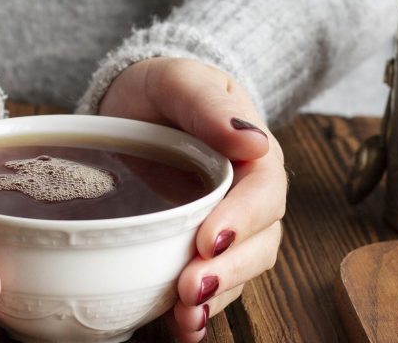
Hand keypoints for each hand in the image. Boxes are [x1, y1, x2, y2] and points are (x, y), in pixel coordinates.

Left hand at [99, 58, 285, 342]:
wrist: (134, 104)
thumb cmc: (163, 88)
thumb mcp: (179, 79)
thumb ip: (208, 106)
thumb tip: (253, 140)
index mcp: (254, 155)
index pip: (263, 192)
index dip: (242, 220)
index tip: (209, 239)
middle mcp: (248, 198)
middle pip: (259, 243)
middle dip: (229, 270)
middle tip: (192, 288)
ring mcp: (225, 228)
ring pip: (239, 271)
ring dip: (217, 298)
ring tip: (186, 316)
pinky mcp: (197, 249)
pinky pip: (212, 285)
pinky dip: (200, 312)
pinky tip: (184, 327)